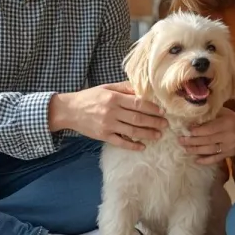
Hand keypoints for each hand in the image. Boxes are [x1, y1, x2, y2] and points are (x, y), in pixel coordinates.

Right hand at [49, 82, 166, 150]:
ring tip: (159, 135)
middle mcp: (112, 111)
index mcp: (114, 98)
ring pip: (132, 131)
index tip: (162, 111)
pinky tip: (142, 146)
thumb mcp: (106, 88)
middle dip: (154, 122)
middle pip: (138, 118)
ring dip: (148, 134)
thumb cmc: (89, 97)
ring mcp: (108, 125)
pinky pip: (120, 142)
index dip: (152, 108)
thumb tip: (141, 88)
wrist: (69, 110)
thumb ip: (124, 88)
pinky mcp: (103, 136)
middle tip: (165, 124)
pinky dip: (132, 145)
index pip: (138, 103)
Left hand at [178, 108, 234, 164]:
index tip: (186, 130)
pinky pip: (216, 159)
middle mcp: (228, 136)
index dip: (197, 130)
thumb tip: (193, 116)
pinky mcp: (229, 155)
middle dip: (192, 141)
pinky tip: (196, 160)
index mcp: (226, 124)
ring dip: (196, 150)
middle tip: (180, 140)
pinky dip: (206, 161)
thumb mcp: (225, 113)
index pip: (209, 129)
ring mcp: (228, 147)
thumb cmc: (234, 120)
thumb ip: (211, 114)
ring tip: (185, 149)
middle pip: (207, 140)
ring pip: (209, 150)